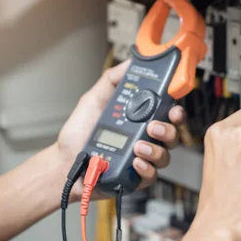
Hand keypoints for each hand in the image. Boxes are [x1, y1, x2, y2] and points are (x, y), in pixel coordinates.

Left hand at [55, 60, 185, 200]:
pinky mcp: (136, 178)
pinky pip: (152, 175)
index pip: (167, 113)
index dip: (176, 110)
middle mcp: (145, 138)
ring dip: (155, 149)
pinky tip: (135, 162)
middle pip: (173, 134)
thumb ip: (113, 79)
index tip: (173, 107)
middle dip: (169, 129)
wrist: (64, 161)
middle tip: (153, 127)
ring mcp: (142, 159)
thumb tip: (132, 61)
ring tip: (137, 146)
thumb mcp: (94, 99)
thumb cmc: (79, 132)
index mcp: (140, 119)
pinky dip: (146, 168)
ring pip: (165, 155)